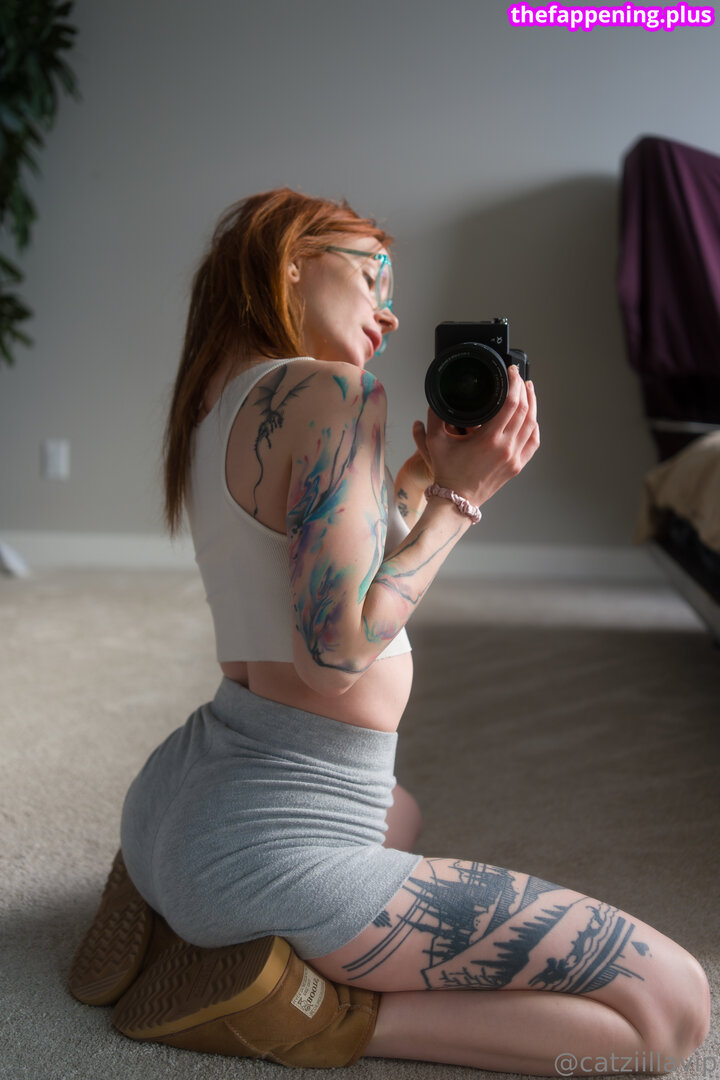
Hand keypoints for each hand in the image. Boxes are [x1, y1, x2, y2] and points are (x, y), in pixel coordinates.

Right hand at [412, 366, 538, 507]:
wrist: (456, 499)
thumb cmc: (447, 473)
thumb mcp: (435, 441)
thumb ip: (435, 416)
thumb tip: (436, 399)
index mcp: (489, 439)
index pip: (511, 403)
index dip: (514, 383)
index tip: (511, 372)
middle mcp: (506, 447)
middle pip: (525, 410)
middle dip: (524, 389)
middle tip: (519, 377)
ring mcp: (514, 457)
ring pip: (532, 425)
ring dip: (532, 405)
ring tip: (528, 391)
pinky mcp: (517, 466)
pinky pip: (533, 443)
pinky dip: (534, 427)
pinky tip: (531, 418)